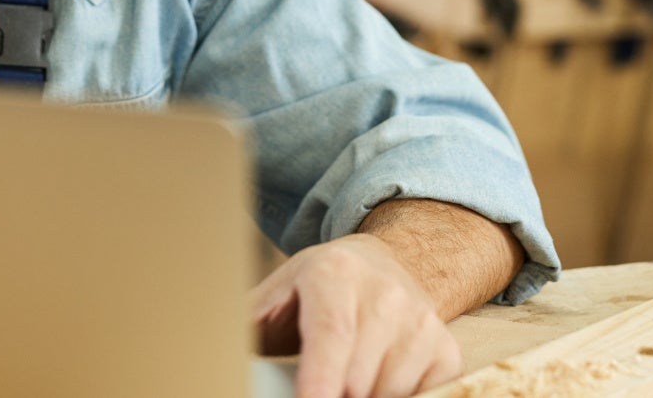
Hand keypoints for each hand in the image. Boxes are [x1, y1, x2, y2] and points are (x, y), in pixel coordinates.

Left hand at [251, 234, 462, 397]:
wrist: (379, 266)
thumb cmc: (312, 292)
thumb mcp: (272, 297)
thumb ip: (242, 328)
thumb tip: (207, 353)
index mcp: (334, 274)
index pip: (331, 333)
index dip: (319, 379)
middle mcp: (385, 293)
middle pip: (357, 377)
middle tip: (313, 392)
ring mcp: (421, 322)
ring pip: (390, 395)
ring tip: (341, 385)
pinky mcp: (445, 350)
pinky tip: (375, 388)